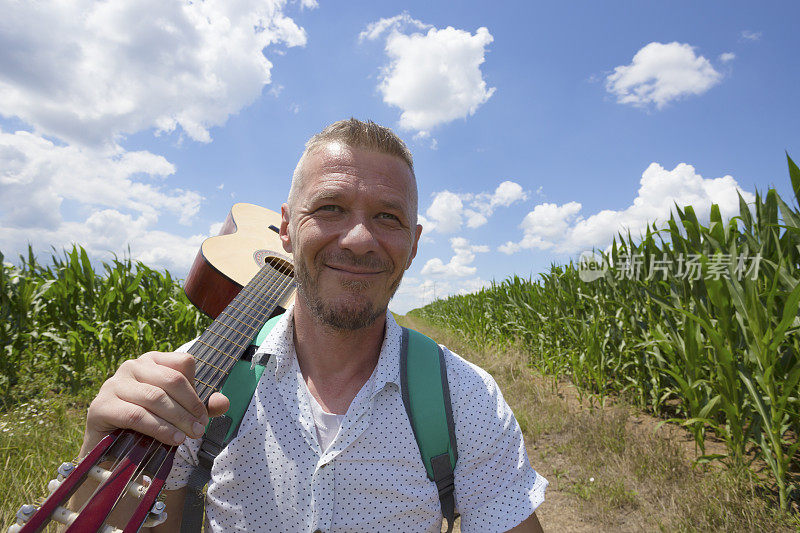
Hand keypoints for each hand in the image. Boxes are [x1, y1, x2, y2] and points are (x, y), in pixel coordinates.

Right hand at [80, 351, 229, 454]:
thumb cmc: (148, 425)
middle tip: (199, 429)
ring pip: (155, 397)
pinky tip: (171, 439)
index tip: (204, 415)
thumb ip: (202, 406)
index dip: (197, 391)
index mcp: (152, 361)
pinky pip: (136, 415)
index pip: (183, 363)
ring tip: (188, 436)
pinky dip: (158, 428)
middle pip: (172, 380)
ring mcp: (113, 384)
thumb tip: (224, 403)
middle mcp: (132, 366)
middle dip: (190, 407)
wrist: (111, 451)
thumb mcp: (178, 413)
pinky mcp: (101, 406)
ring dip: (177, 419)